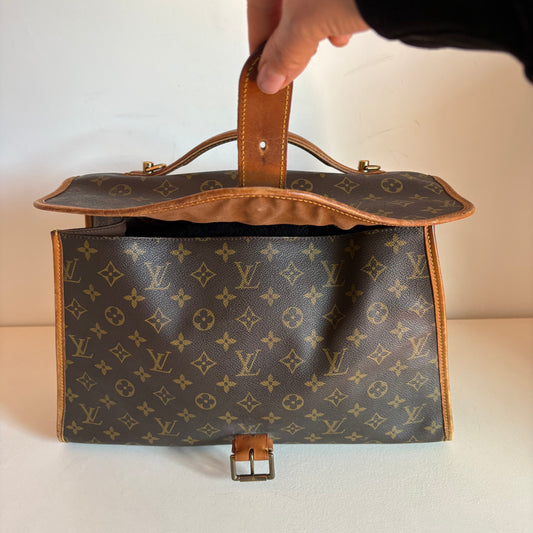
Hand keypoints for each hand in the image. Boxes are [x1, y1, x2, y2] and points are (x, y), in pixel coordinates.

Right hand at [248, 0, 369, 93]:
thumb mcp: (308, 23)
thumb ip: (285, 53)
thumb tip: (270, 77)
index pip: (258, 6)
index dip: (258, 39)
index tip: (262, 66)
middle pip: (284, 3)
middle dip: (289, 33)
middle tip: (292, 59)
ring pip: (310, 0)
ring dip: (314, 24)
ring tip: (324, 42)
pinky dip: (333, 11)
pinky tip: (343, 28)